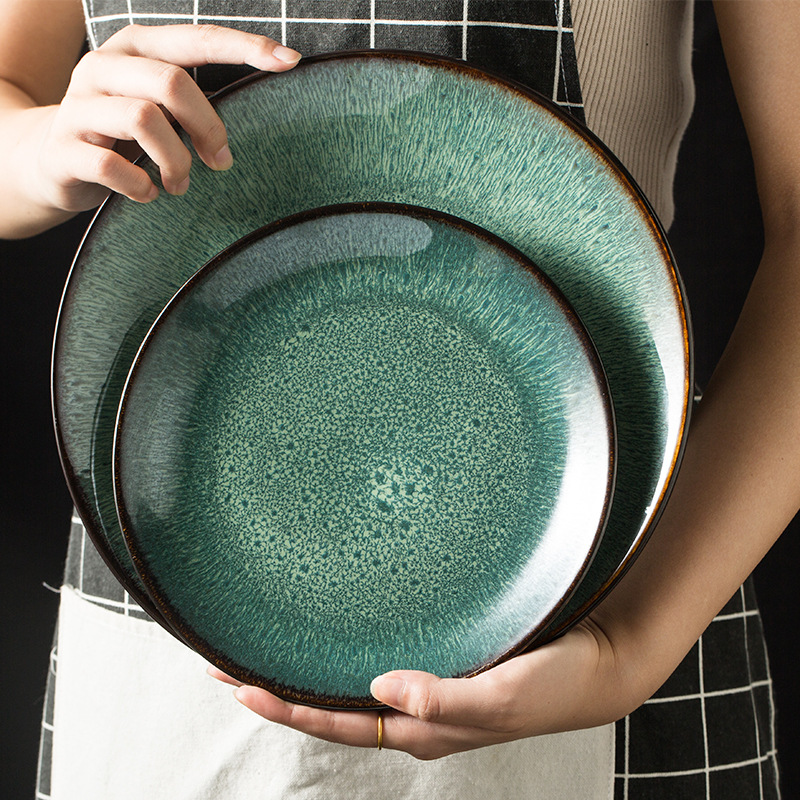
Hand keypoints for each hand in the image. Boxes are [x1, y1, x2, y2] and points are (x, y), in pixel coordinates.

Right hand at [32, 24, 299, 211]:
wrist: (46, 160)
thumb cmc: (120, 134)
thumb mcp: (156, 107)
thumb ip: (192, 104)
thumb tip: (246, 128)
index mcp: (135, 49)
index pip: (196, 38)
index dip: (244, 47)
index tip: (289, 60)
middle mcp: (104, 67)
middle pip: (172, 82)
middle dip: (208, 127)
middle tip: (219, 162)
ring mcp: (79, 106)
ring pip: (145, 120)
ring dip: (177, 162)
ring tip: (180, 184)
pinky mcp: (64, 149)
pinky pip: (113, 168)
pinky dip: (142, 188)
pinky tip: (148, 194)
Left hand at [207, 616, 643, 759]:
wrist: (599, 661)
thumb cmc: (557, 684)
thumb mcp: (502, 697)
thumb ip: (444, 700)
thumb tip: (381, 689)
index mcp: (424, 728)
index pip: (338, 721)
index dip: (287, 705)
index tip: (239, 682)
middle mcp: (418, 712)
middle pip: (333, 706)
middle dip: (280, 689)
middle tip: (230, 662)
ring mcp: (429, 688)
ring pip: (352, 687)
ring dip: (307, 671)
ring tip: (268, 649)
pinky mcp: (445, 662)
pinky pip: (382, 663)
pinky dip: (347, 654)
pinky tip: (338, 637)